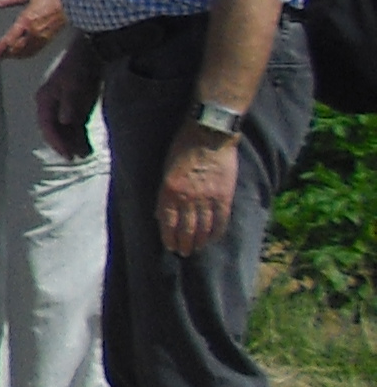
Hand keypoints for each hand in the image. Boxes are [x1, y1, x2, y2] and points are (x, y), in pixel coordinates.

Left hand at [0, 0, 64, 61]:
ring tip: (2, 57)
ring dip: (12, 56)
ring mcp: (42, 38)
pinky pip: (34, 51)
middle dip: (2, 55)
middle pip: (15, 49)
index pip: (8, 40)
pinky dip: (24, 54)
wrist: (72, 1)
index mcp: (26, 21)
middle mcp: (34, 32)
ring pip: (24, 52)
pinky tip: (19, 54)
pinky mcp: (48, 40)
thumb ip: (5, 0)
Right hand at [34, 51, 99, 158]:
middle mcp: (51, 106)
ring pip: (65, 131)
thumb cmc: (78, 70)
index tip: (68, 154)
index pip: (47, 126)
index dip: (56, 142)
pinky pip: (75, 127)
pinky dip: (80, 137)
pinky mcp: (75, 109)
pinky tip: (88, 146)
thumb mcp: (73, 86)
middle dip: (65, 145)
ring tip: (85, 154)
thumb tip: (64, 121)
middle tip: (76, 157)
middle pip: (54, 131)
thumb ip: (69, 104)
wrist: (91, 56)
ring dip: (73, 143)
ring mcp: (63, 108)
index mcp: (45, 101)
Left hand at [159, 128, 239, 254]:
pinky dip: (216, 232)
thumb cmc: (182, 147)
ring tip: (196, 248)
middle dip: (184, 243)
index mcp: (169, 191)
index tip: (170, 246)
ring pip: (203, 228)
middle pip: (186, 229)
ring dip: (199, 241)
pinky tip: (213, 238)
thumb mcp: (165, 170)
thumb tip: (162, 214)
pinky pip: (221, 220)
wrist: (209, 134)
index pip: (168, 223)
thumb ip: (165, 193)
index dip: (169, 238)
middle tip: (183, 252)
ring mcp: (207, 198)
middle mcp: (187, 198)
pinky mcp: (224, 196)